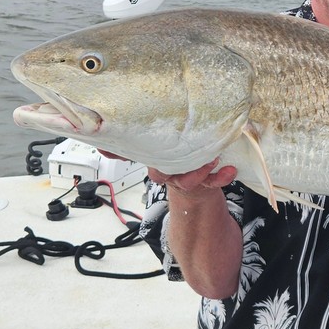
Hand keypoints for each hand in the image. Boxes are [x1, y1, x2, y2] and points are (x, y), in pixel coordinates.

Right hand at [97, 149, 236, 194]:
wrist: (194, 187)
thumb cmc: (173, 161)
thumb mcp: (151, 152)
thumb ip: (126, 147)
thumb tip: (97, 141)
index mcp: (157, 165)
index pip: (151, 164)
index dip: (152, 161)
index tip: (158, 161)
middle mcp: (171, 174)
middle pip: (172, 175)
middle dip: (183, 168)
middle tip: (194, 156)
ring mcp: (189, 179)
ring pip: (193, 179)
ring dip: (203, 172)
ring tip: (214, 160)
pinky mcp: (207, 181)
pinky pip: (216, 181)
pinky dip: (223, 177)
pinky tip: (231, 169)